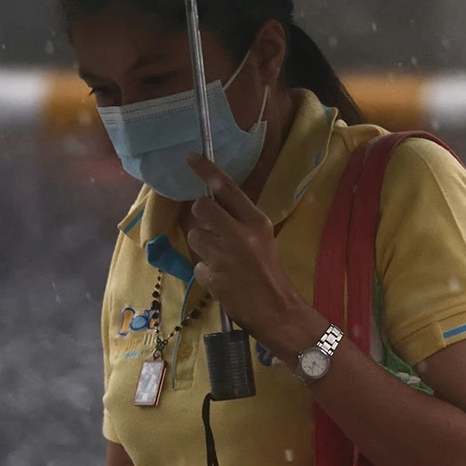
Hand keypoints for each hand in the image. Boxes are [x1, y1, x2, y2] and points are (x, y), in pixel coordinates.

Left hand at [184, 151, 314, 350]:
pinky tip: (221, 278)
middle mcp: (240, 234)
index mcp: (256, 221)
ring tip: (220, 260)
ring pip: (195, 236)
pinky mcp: (213, 275)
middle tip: (210, 229)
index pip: (227, 187)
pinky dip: (205, 271)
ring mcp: (225, 255)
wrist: (275, 309)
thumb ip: (239, 220)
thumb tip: (208, 204)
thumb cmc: (268, 271)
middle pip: (201, 208)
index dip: (206, 170)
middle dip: (200, 217)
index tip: (190, 157)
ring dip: (202, 247)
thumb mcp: (262, 237)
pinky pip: (197, 263)